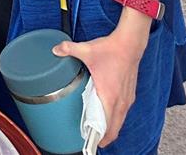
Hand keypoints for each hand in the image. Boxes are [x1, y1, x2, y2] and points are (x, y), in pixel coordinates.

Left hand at [53, 29, 144, 145]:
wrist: (130, 44)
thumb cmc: (111, 50)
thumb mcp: (86, 50)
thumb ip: (68, 49)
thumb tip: (55, 50)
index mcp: (110, 96)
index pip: (107, 125)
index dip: (99, 136)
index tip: (90, 141)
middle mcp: (121, 101)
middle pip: (114, 128)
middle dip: (104, 137)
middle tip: (91, 139)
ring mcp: (127, 98)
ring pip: (120, 121)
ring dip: (110, 128)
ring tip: (97, 130)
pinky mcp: (129, 94)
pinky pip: (122, 113)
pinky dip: (115, 118)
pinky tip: (106, 115)